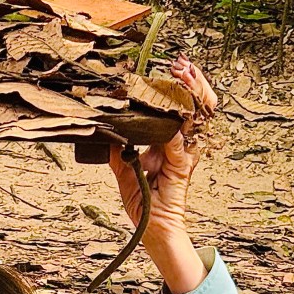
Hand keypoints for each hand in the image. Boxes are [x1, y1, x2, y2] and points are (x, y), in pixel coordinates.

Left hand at [109, 57, 216, 244]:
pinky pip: (177, 141)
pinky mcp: (183, 165)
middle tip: (179, 64)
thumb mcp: (123, 174)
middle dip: (184, 84)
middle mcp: (175, 145)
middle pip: (183, 107)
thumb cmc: (143, 205)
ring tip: (183, 73)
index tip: (160, 72)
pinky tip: (169, 108)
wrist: (154, 229)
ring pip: (188, 117)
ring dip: (187, 93)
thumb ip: (117, 152)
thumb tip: (105, 131)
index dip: (164, 92)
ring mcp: (181, 154)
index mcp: (162, 144)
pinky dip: (173, 124)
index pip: (166, 111)